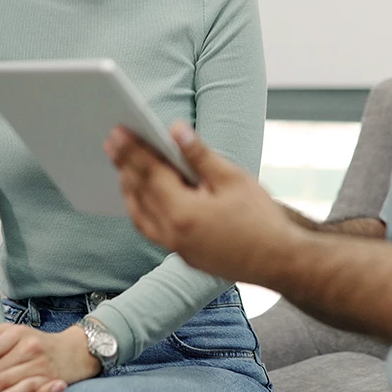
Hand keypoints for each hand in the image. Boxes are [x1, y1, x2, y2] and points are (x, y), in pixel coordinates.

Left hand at [104, 123, 307, 282]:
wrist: (280, 261)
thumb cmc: (261, 219)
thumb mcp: (233, 178)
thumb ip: (199, 155)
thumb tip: (175, 130)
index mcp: (183, 212)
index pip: (150, 173)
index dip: (133, 149)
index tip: (118, 130)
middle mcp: (172, 233)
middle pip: (139, 192)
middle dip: (124, 164)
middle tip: (111, 141)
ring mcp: (176, 247)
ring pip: (139, 215)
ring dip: (128, 188)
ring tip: (122, 166)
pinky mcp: (183, 255)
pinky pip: (150, 229)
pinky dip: (141, 209)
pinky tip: (144, 197)